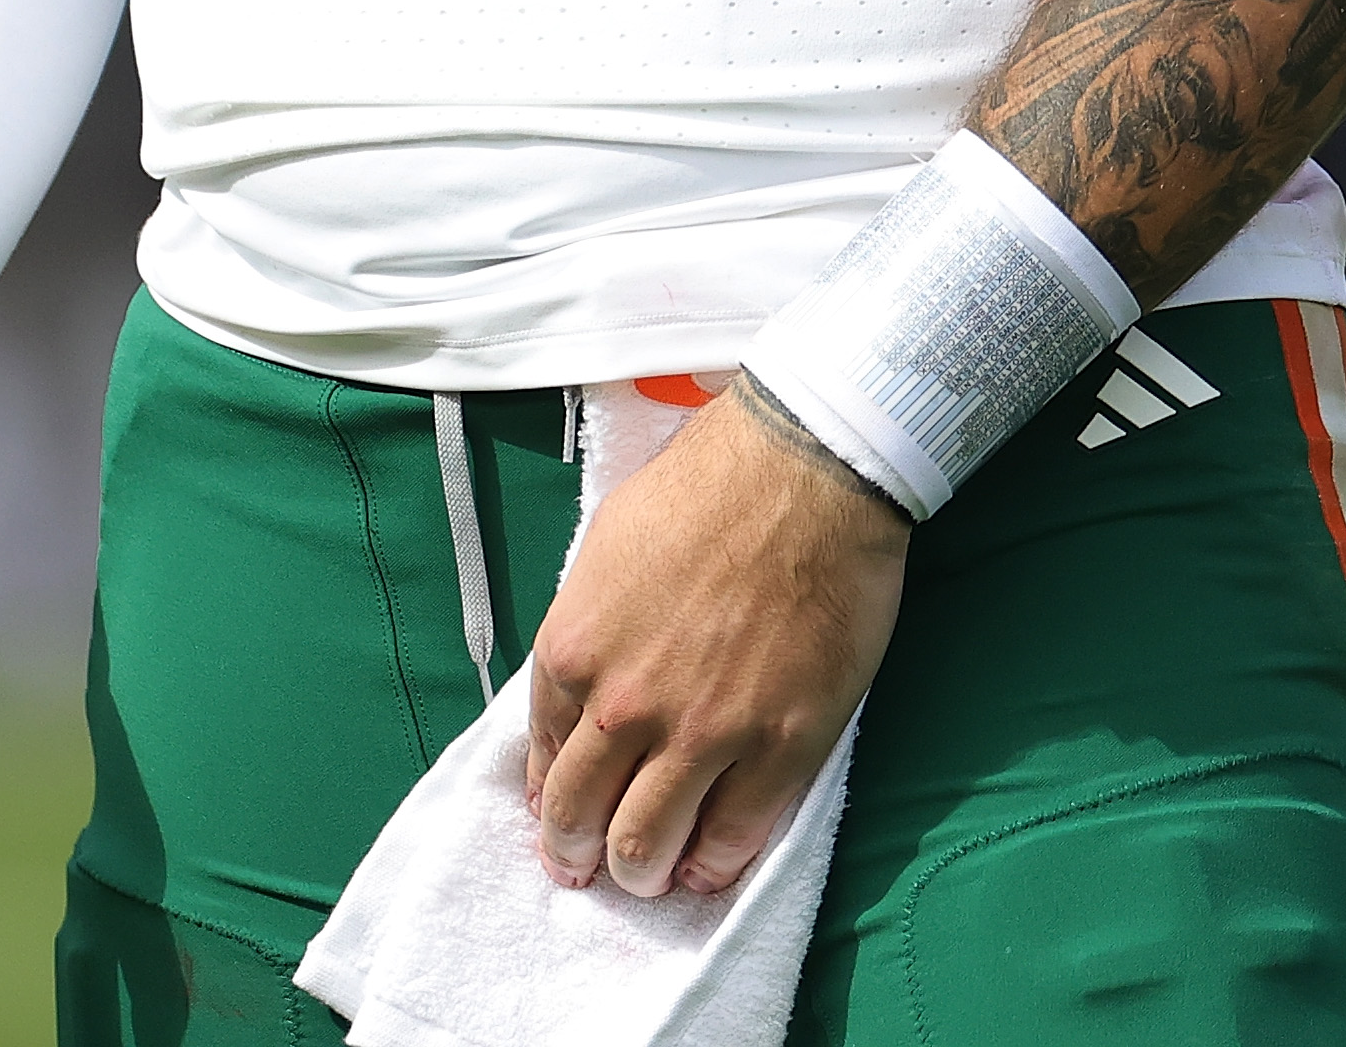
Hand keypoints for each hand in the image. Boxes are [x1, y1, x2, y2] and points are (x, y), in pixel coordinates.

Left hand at [524, 388, 907, 898]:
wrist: (803, 472)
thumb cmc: (705, 489)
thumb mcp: (606, 549)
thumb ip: (589, 627)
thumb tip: (585, 685)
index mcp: (573, 650)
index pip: (541, 754)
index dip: (549, 793)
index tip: (560, 810)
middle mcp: (624, 706)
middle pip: (580, 818)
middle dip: (577, 853)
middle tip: (590, 864)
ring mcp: (702, 735)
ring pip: (645, 849)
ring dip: (640, 873)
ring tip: (651, 872)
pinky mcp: (778, 749)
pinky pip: (731, 841)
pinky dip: (713, 867)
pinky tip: (708, 864)